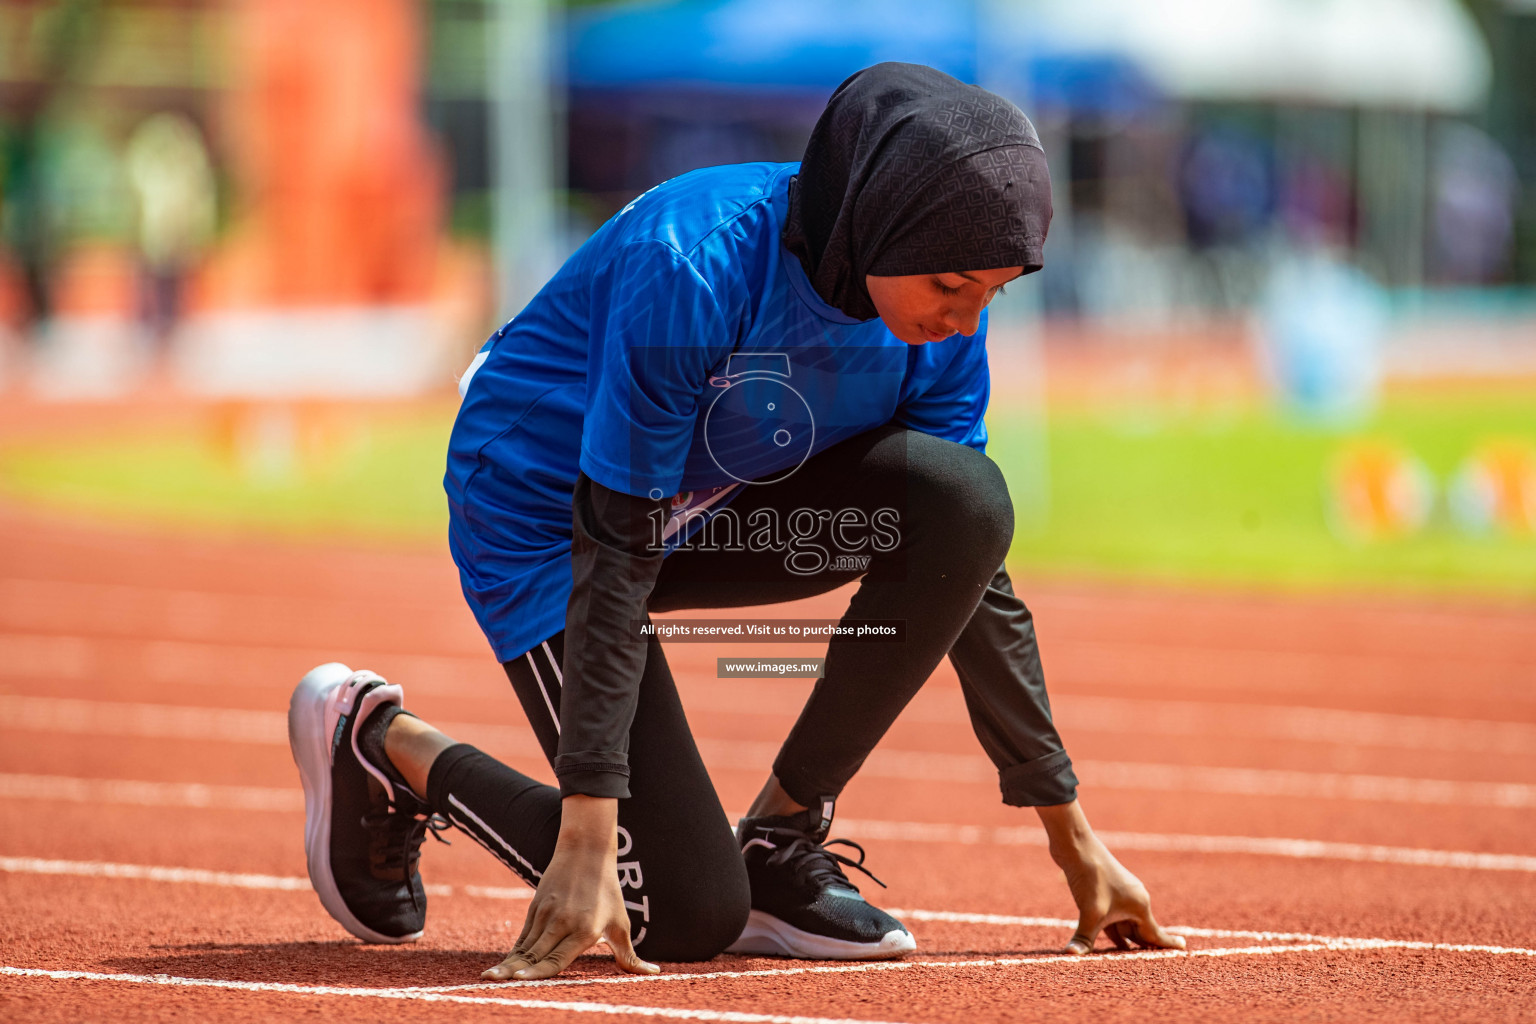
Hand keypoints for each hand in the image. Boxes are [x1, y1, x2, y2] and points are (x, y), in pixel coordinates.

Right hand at [483, 795, 659, 981]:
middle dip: (513, 971)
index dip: (537, 972)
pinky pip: (523, 937)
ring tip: (488, 978)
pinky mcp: (535, 908)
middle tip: (492, 982)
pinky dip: (513, 953)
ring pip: (524, 946)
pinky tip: (501, 966)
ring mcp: (546, 914)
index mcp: (584, 930)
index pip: (556, 958)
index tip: (518, 980)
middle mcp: (562, 923)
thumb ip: (630, 955)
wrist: (586, 851)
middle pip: (534, 954)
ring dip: (506, 964)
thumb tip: (653, 972)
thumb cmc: (608, 891)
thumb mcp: (621, 924)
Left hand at [1035, 800, 1184, 955]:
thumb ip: (1084, 938)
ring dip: (1124, 940)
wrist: (1076, 846)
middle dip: (1142, 948)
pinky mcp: (1106, 890)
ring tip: (1128, 958)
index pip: (1155, 934)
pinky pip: (1113, 917)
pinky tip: (1108, 940)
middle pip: (1140, 932)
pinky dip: (1112, 930)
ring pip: (1125, 924)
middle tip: (1147, 964)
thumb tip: (1071, 954)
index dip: (1168, 944)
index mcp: (1140, 905)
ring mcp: (1121, 894)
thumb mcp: (1089, 912)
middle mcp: (1135, 899)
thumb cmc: (1090, 877)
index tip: (1183, 948)